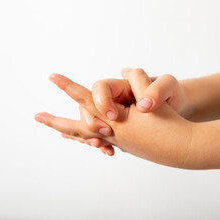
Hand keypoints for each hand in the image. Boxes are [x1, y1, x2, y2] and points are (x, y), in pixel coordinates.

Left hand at [35, 72, 192, 167]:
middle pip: (78, 126)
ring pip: (87, 136)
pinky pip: (101, 141)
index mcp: (115, 120)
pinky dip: (89, 138)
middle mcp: (112, 133)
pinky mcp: (126, 145)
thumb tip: (126, 71)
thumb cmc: (170, 122)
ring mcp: (118, 142)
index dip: (69, 87)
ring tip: (57, 130)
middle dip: (58, 121)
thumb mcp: (157, 95)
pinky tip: (88, 139)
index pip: (87, 99)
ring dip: (71, 131)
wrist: (182, 148)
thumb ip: (140, 81)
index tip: (52, 77)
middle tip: (37, 117)